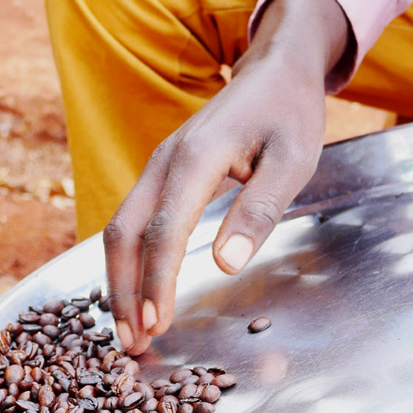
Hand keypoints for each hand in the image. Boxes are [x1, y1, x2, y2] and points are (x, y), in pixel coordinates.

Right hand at [103, 0, 351, 354]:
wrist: (275, 69)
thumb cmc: (289, 114)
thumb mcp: (293, 160)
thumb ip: (258, 211)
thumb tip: (224, 264)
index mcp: (195, 157)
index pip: (163, 231)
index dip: (156, 282)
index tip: (157, 325)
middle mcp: (162, 163)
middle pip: (123, 234)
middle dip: (123, 292)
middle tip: (132, 343)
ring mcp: (155, 169)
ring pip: (119, 230)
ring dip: (119, 282)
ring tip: (129, 329)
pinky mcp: (158, 177)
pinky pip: (131, 223)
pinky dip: (127, 263)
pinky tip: (135, 292)